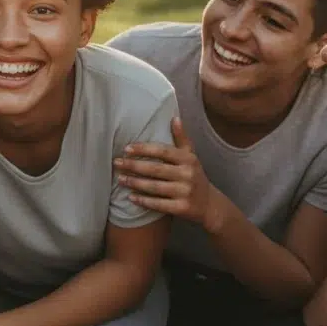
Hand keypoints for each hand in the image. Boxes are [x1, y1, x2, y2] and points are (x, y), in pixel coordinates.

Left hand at [113, 118, 226, 232]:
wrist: (210, 204)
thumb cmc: (195, 176)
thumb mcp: (191, 156)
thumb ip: (182, 138)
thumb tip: (175, 117)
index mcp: (188, 159)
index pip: (163, 151)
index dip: (143, 149)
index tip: (126, 149)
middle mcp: (187, 174)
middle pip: (155, 169)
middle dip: (133, 166)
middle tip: (116, 163)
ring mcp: (185, 192)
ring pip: (154, 187)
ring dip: (135, 183)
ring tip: (120, 179)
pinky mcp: (182, 208)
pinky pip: (158, 204)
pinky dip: (143, 201)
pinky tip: (131, 197)